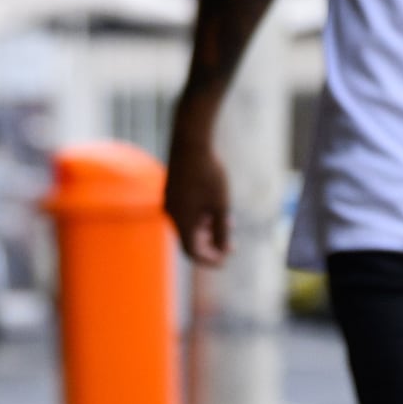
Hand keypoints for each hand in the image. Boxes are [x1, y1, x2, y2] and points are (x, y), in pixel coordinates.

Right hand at [167, 104, 232, 266]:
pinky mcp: (172, 191)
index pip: (193, 252)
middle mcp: (172, 215)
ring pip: (189, 225)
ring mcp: (170, 202)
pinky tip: (217, 210)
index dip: (209, 259)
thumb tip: (222, 249)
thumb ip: (221, 230)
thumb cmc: (208, 173)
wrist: (190, 142)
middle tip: (232, 247)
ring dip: (208, 230)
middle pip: (190, 240)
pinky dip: (201, 218)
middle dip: (211, 246)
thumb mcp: (221, 205)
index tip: (225, 261)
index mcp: (182, 221)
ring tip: (228, 226)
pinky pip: (186, 213)